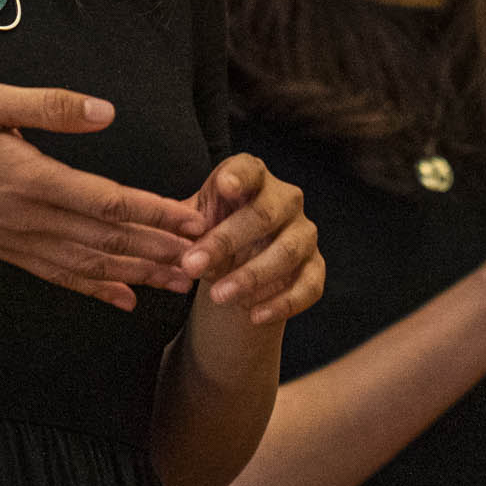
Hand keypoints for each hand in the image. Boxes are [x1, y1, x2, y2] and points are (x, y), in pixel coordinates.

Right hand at [0, 84, 208, 310]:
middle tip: (211, 259)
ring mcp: (17, 240)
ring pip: (90, 264)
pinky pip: (59, 275)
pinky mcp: (7, 250)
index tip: (196, 219)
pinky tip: (124, 298)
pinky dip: (96, 288)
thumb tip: (106, 112)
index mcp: (30, 178)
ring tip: (184, 282)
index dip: (156, 213)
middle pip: (109, 241)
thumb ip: (51, 107)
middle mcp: (29, 218)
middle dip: (162, 250)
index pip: (108, 202)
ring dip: (140, 274)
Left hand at [179, 154, 322, 328]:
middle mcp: (286, 200)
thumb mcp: (194, 222)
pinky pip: (308, 286)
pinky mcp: (315, 267)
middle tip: (192, 266)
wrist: (241, 261)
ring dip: (251, 277)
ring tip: (217, 297)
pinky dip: (282, 303)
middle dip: (226, 242)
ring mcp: (304, 233)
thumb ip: (181, 224)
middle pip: (263, 215)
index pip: (249, 170)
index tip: (224, 185)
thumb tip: (169, 232)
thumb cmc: (214, 229)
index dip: (239, 176)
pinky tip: (254, 315)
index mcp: (254, 178)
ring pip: (286, 253)